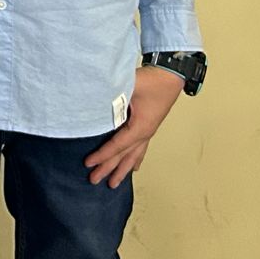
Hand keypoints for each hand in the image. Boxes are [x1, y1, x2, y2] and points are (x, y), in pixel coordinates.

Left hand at [83, 66, 184, 186]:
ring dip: (122, 170)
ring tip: (114, 184)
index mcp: (141, 127)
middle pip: (124, 156)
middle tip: (94, 180)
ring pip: (133, 156)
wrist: (171, 75)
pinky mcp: (148, 125)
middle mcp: (145, 133)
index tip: (88, 164)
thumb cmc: (153, 80)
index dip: (102, 156)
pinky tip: (134, 167)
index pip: (117, 146)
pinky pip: (140, 148)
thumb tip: (94, 105)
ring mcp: (148, 131)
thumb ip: (113, 97)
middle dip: (109, 169)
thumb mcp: (130, 86)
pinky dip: (134, 159)